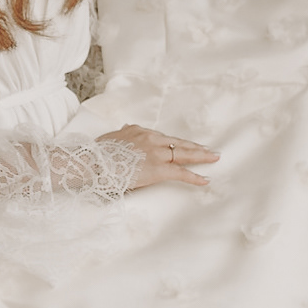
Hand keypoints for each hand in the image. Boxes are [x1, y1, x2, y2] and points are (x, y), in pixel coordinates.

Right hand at [104, 125, 218, 188]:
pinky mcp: (159, 168)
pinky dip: (194, 176)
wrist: (94, 162)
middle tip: (209, 149)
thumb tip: (126, 128)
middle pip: (178, 142)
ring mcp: (156, 153)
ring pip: (184, 153)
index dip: (176, 142)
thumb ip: (122, 134)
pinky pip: (181, 172)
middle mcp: (151, 139)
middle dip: (195, 146)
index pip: (163, 137)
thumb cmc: (98, 154)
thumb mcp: (110, 138)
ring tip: (213, 158)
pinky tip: (205, 179)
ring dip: (201, 156)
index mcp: (139, 131)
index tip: (184, 144)